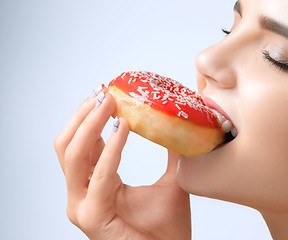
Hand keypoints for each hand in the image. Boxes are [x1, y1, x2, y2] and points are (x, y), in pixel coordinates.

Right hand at [54, 89, 190, 239]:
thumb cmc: (168, 227)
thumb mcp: (169, 182)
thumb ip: (170, 156)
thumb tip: (177, 127)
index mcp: (96, 184)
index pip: (83, 145)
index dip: (90, 118)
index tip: (106, 93)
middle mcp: (83, 193)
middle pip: (68, 146)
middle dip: (85, 116)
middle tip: (104, 92)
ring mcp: (83, 206)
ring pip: (73, 155)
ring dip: (91, 125)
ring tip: (110, 103)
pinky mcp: (92, 216)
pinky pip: (98, 176)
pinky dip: (110, 150)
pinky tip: (124, 128)